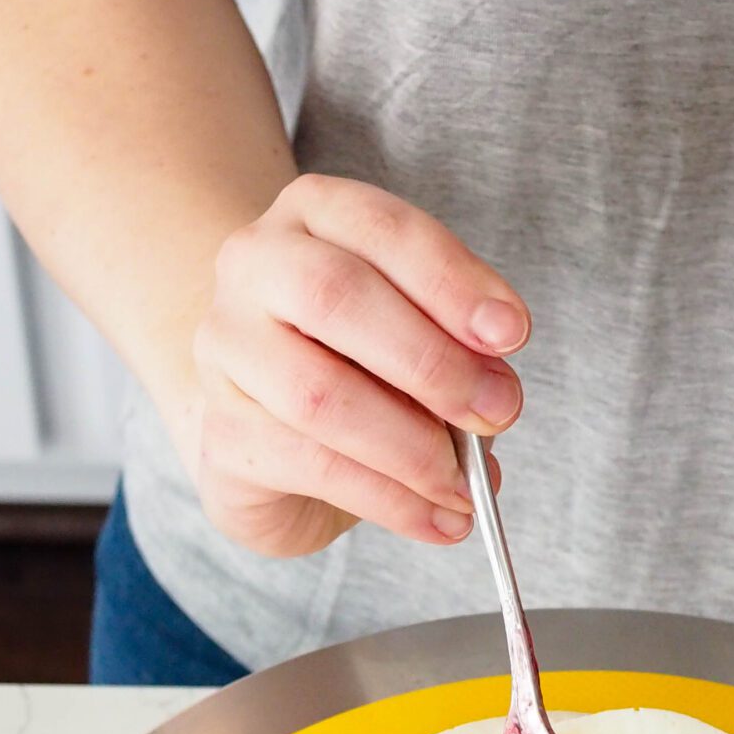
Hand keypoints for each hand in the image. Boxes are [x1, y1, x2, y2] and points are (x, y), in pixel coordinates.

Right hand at [187, 174, 529, 557]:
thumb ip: (456, 350)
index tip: (511, 334)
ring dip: (412, 447)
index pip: (384, 229)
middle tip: (498, 414)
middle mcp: (254, 265)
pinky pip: (313, 466)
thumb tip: (496, 398)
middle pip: (338, 296)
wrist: (266, 428)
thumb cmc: (355, 363)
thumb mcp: (414, 335)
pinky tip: (436, 519)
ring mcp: (225, 348)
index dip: (452, 281)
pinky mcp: (222, 432)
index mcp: (314, 214)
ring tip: (465, 486)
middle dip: (433, 362)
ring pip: (320, 393)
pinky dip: (390, 500)